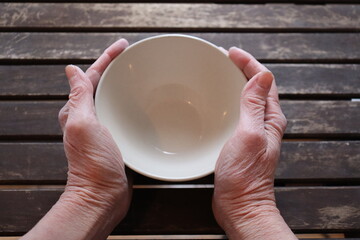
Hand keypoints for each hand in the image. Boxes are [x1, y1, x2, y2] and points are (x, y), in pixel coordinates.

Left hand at [21, 39, 130, 239]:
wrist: (103, 195)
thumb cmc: (93, 163)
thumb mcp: (83, 125)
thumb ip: (78, 98)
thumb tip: (70, 70)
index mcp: (78, 111)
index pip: (91, 77)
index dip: (106, 59)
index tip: (123, 46)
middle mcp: (89, 118)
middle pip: (103, 86)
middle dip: (116, 69)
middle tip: (135, 57)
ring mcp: (104, 129)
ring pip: (114, 100)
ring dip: (125, 86)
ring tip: (142, 75)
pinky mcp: (118, 139)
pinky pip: (124, 115)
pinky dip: (132, 105)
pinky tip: (144, 103)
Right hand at [212, 47, 295, 238]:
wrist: (239, 204)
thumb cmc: (244, 174)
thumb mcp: (249, 135)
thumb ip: (255, 106)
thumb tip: (263, 75)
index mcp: (270, 119)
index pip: (264, 81)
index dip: (249, 63)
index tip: (231, 53)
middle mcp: (263, 123)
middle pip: (256, 88)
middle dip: (242, 69)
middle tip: (224, 59)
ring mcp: (251, 132)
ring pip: (245, 99)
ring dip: (234, 84)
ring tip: (219, 74)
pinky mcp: (239, 140)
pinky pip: (235, 113)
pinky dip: (227, 101)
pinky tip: (215, 103)